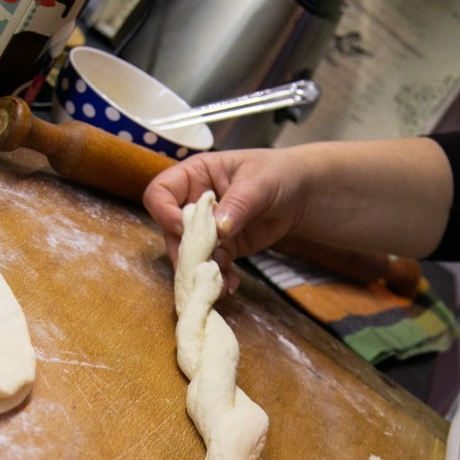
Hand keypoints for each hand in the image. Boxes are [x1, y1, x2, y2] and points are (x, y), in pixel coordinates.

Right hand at [143, 147, 312, 292]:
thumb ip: (237, 203)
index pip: (160, 193)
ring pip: (189, 253)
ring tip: (218, 282)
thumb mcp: (259, 182)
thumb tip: (218, 229)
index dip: (164, 212)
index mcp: (195, 176)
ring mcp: (207, 228)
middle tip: (200, 265)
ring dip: (200, 270)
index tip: (184, 228)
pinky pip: (212, 266)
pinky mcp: (223, 248)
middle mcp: (194, 202)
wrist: (300, 195)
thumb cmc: (276, 174)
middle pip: (170, 230)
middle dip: (184, 250)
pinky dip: (219, 278)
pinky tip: (230, 285)